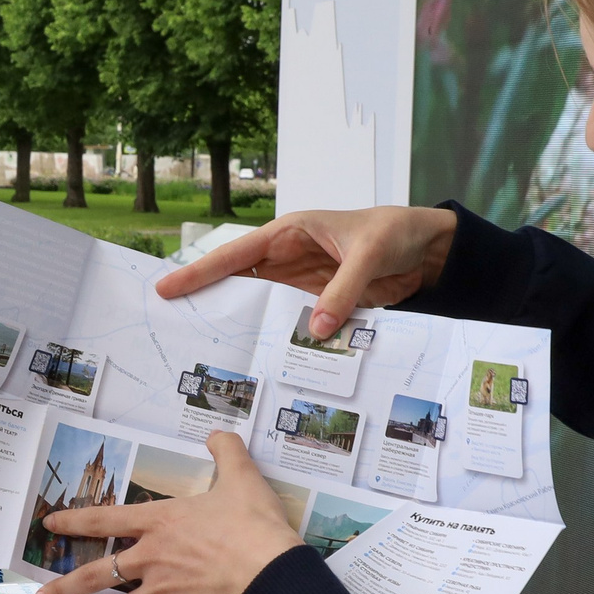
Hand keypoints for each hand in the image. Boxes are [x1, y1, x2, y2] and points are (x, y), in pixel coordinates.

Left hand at [28, 431, 303, 593]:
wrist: (270, 577)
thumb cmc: (252, 526)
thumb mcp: (243, 478)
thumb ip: (227, 453)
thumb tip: (217, 434)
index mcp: (158, 523)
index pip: (104, 520)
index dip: (73, 521)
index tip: (49, 525)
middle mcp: (151, 558)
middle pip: (96, 574)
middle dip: (63, 589)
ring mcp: (162, 592)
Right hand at [156, 206, 459, 336]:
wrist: (427, 249)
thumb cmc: (395, 232)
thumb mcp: (369, 254)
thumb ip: (342, 291)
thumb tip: (316, 331)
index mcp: (289, 234)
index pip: (235, 255)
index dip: (199, 272)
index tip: (166, 287)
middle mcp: (287, 259)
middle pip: (237, 285)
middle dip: (207, 303)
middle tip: (173, 329)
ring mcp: (301, 285)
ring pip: (260, 309)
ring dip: (242, 329)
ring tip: (210, 353)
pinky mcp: (319, 304)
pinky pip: (291, 325)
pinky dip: (278, 341)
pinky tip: (263, 361)